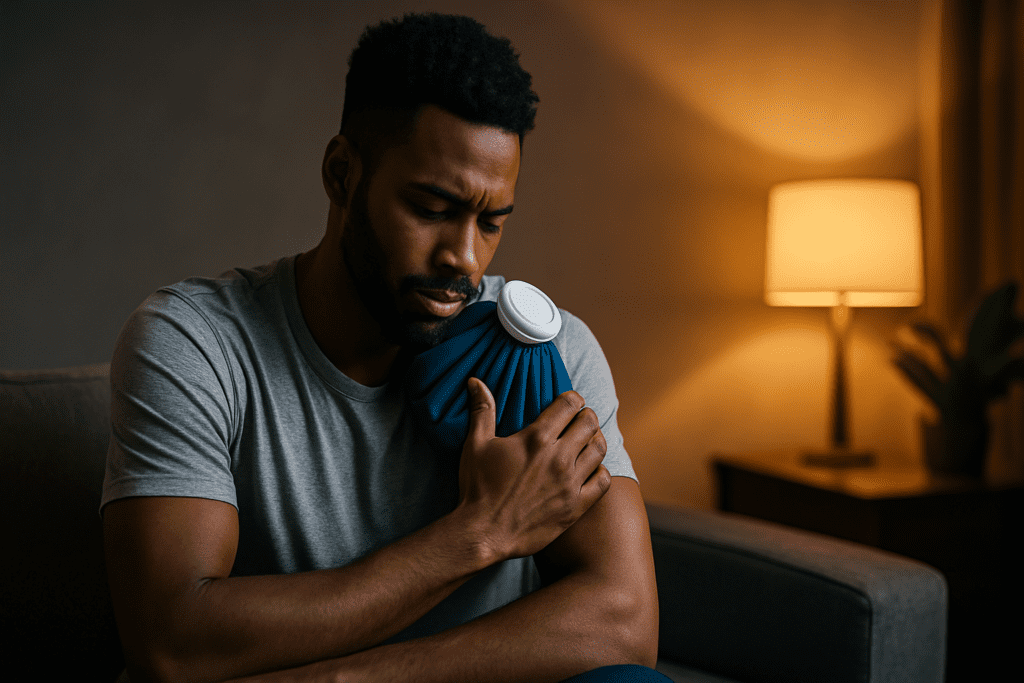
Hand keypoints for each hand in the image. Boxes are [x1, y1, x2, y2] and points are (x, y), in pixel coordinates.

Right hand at [456, 377, 611, 561]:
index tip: (568, 402)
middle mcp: (558, 457)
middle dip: (586, 416)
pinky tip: (590, 470)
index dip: (572, 398)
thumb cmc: (478, 487)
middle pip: (590, 423)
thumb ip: (482, 410)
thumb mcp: (475, 444)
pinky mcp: (575, 506)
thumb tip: (475, 381)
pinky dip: (600, 471)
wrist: (484, 532)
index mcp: (536, 438)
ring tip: (586, 441)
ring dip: (595, 440)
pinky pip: (602, 482)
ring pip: (599, 449)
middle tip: (579, 420)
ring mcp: (570, 483)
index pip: (570, 404)